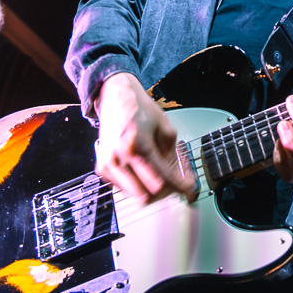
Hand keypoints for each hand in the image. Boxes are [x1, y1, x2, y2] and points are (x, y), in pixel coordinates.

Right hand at [94, 73, 196, 204]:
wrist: (116, 98)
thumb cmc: (139, 109)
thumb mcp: (165, 129)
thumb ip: (172, 156)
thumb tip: (178, 177)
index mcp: (138, 144)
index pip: (163, 178)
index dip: (180, 186)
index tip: (189, 187)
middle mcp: (119, 157)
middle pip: (148, 194)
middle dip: (166, 191)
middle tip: (176, 182)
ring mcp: (108, 164)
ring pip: (136, 195)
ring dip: (151, 190)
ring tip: (160, 175)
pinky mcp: (102, 168)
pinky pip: (124, 189)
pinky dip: (137, 185)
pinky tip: (144, 173)